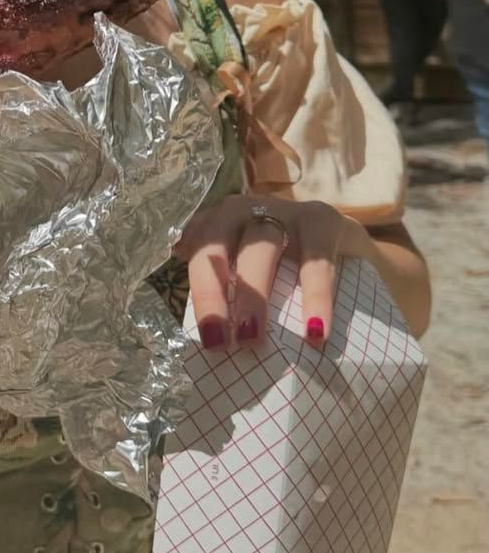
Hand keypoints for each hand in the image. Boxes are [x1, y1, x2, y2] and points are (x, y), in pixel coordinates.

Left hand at [174, 194, 363, 350]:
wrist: (354, 252)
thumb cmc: (292, 272)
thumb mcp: (255, 276)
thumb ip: (227, 293)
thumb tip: (205, 336)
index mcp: (221, 223)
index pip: (199, 250)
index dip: (200, 290)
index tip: (208, 337)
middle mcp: (247, 210)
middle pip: (217, 242)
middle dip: (212, 291)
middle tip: (220, 342)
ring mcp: (285, 211)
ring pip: (261, 245)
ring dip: (253, 295)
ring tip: (253, 341)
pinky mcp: (324, 220)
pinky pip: (316, 259)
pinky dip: (315, 296)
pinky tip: (315, 332)